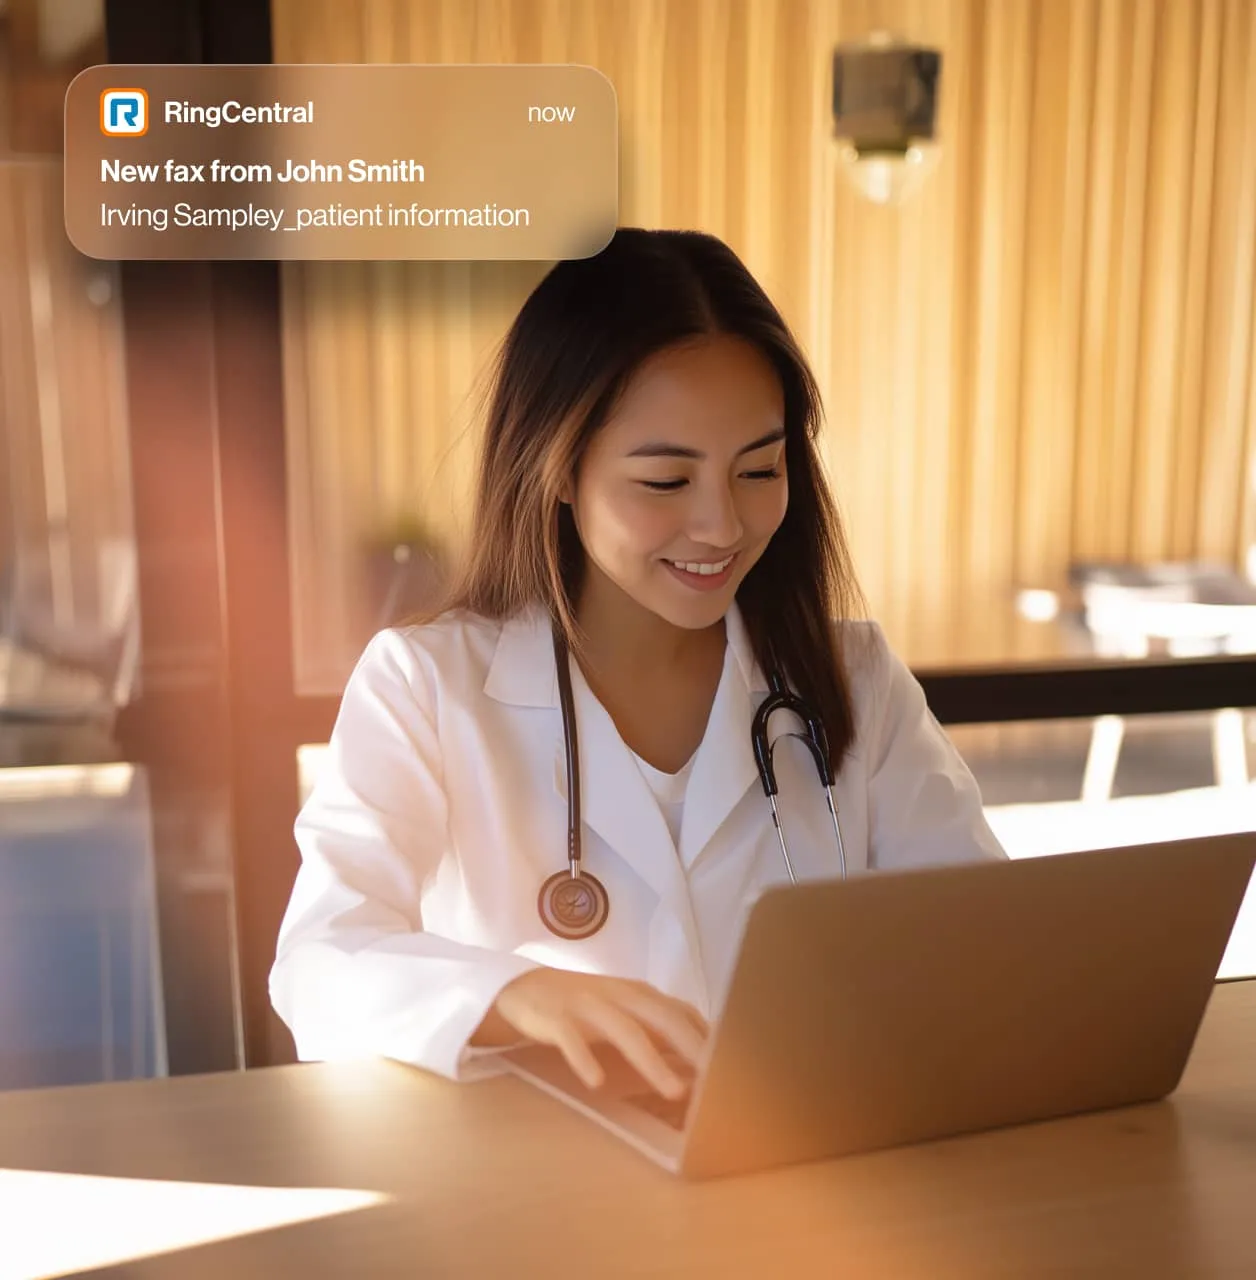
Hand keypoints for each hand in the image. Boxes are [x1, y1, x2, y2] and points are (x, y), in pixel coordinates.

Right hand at [474, 968, 708, 1098]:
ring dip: (653, 1061)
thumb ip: (661, 1027)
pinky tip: (597, 1082)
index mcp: (640, 994)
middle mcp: (619, 995)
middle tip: (717, 1080)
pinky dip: (586, 1059)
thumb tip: (705, 1056)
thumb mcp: (627, 1010)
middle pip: (663, 1018)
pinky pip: (572, 1039)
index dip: (708, 1039)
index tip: (733, 1068)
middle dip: (692, 1048)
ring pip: (625, 1031)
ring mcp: (587, 1005)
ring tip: (675, 1091)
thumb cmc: (588, 1007)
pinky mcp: (556, 1018)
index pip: (682, 1013)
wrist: (526, 989)